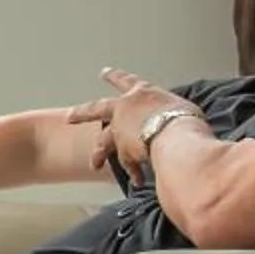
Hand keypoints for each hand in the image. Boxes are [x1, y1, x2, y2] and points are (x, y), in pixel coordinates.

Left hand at [71, 71, 200, 187]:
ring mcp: (120, 130)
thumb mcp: (181, 107)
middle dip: (82, 113)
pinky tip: (138, 181)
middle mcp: (125, 109)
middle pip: (96, 109)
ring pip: (103, 142)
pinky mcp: (123, 151)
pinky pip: (127, 164)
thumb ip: (171, 112)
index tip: (104, 72)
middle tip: (69, 117)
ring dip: (99, 154)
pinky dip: (134, 172)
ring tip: (95, 164)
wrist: (176, 135)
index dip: (115, 76)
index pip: (126, 81)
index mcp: (141, 93)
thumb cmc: (184, 118)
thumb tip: (176, 120)